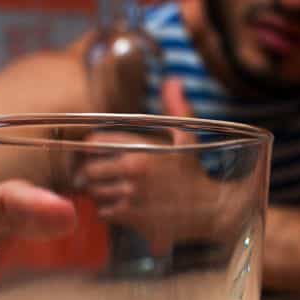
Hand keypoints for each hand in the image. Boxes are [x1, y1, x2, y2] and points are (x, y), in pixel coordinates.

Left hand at [76, 80, 241, 252]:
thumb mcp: (187, 136)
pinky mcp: (132, 218)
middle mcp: (133, 170)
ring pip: (94, 193)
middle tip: (96, 176)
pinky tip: (121, 207)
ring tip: (110, 191)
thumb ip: (176, 108)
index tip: (93, 153)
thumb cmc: (194, 172)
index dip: (88, 147)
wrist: (211, 210)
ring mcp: (131, 195)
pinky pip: (103, 213)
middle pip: (88, 171)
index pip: (94, 142)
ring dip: (98, 193)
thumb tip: (173, 81)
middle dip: (89, 174)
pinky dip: (108, 211)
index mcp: (141, 148)